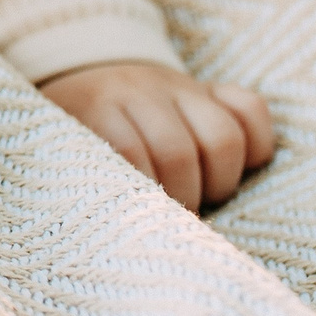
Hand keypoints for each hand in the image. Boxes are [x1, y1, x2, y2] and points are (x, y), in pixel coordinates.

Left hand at [40, 61, 275, 211]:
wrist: (84, 76)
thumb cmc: (74, 134)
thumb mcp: (60, 151)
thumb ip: (76, 181)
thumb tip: (100, 239)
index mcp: (96, 104)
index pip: (129, 151)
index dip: (141, 193)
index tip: (140, 221)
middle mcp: (140, 89)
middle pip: (179, 152)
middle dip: (182, 196)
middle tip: (171, 216)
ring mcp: (180, 87)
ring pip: (224, 136)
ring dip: (220, 180)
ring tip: (201, 197)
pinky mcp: (213, 90)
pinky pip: (252, 109)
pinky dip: (256, 143)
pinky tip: (237, 167)